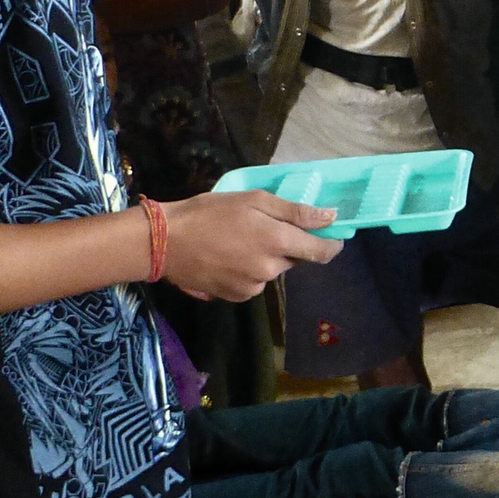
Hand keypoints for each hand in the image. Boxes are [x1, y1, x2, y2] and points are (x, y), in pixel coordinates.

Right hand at [158, 191, 342, 301]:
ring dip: (265, 258)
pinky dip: (248, 270)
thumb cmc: (210, 212)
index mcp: (278, 242)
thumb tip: (331, 217)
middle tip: (260, 227)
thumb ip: (296, 211)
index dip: (331, 244)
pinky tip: (228, 257)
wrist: (165, 242)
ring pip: (272, 270)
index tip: (333, 236)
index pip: (321, 252)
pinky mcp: (236, 297)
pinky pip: (254, 282)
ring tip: (237, 240)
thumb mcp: (254, 200)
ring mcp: (253, 287)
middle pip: (293, 258)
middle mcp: (270, 270)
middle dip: (286, 244)